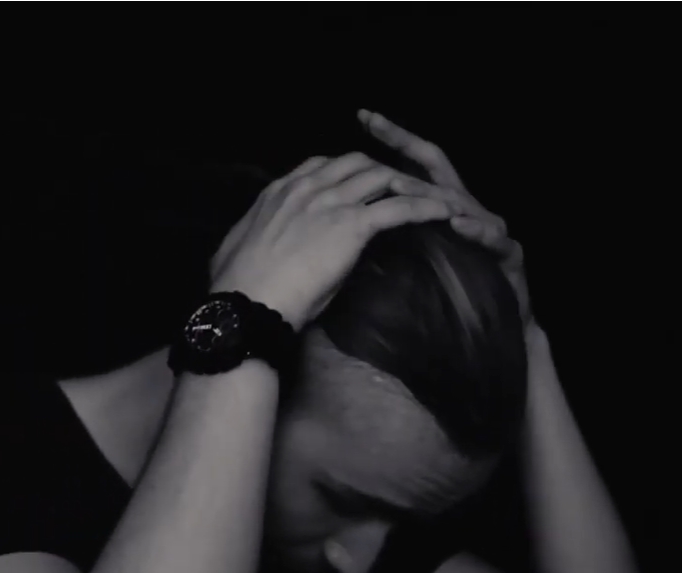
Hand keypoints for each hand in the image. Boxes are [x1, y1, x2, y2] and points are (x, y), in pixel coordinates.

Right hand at [210, 153, 455, 330]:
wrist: (246, 302)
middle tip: (400, 189)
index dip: (343, 172)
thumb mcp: (241, 246)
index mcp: (279, 191)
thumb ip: (263, 233)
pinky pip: (400, 207)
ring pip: (382, 176)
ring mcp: (331, 202)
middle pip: (357, 162)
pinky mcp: (353, 224)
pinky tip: (443, 213)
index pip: (321, 165)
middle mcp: (307, 187)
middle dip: (381, 171)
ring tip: (429, 196)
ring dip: (409, 184)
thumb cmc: (237, 285)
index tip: (355, 185)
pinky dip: (425, 206)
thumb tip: (262, 243)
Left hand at [356, 109, 532, 326]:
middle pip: (436, 166)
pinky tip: (457, 223)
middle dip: (406, 145)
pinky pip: (491, 237)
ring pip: (458, 201)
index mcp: (443, 203)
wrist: (501, 326)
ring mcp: (490, 226)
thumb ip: (399, 227)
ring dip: (428, 192)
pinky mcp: (508, 253)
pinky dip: (474, 230)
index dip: (393, 138)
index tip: (363, 117)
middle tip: (377, 127)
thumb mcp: (420, 252)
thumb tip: (358, 210)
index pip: (414, 162)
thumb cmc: (454, 288)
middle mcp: (467, 206)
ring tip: (399, 185)